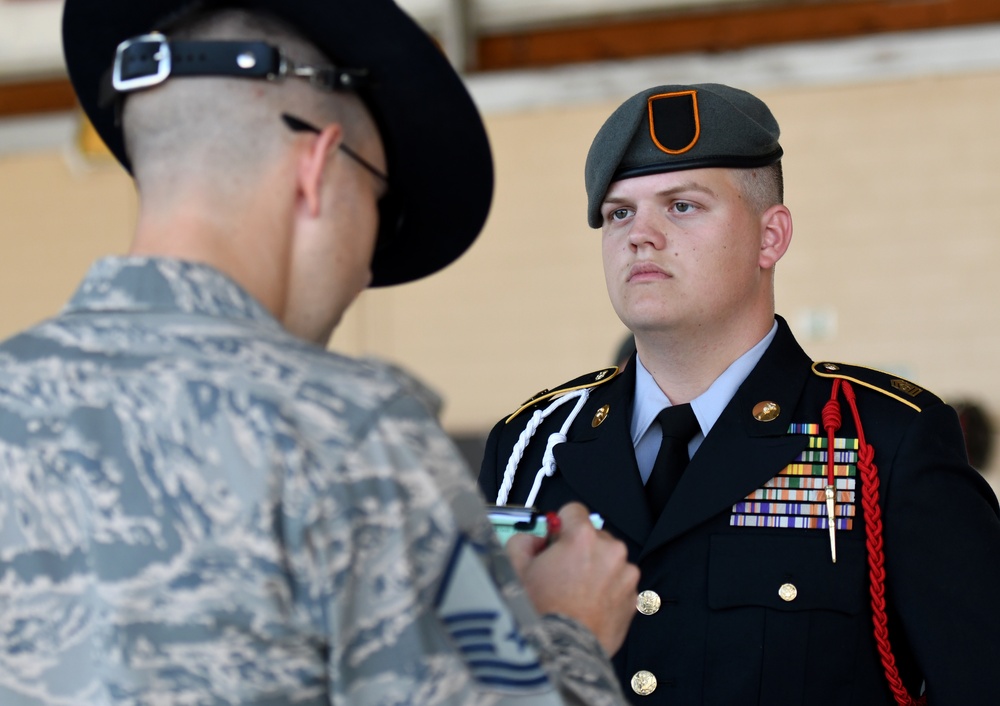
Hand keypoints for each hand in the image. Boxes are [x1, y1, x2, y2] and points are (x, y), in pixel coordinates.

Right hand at [506, 502, 638, 654]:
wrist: (562, 651)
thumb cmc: (541, 612)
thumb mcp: (515, 566)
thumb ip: (524, 541)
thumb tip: (534, 540)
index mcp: (582, 537)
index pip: (574, 510)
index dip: (560, 524)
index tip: (556, 538)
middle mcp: (610, 551)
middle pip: (594, 536)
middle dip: (579, 549)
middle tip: (561, 572)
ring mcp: (625, 575)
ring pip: (609, 560)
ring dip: (596, 570)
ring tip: (575, 593)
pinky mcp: (633, 598)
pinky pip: (619, 584)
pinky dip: (607, 591)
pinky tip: (587, 605)